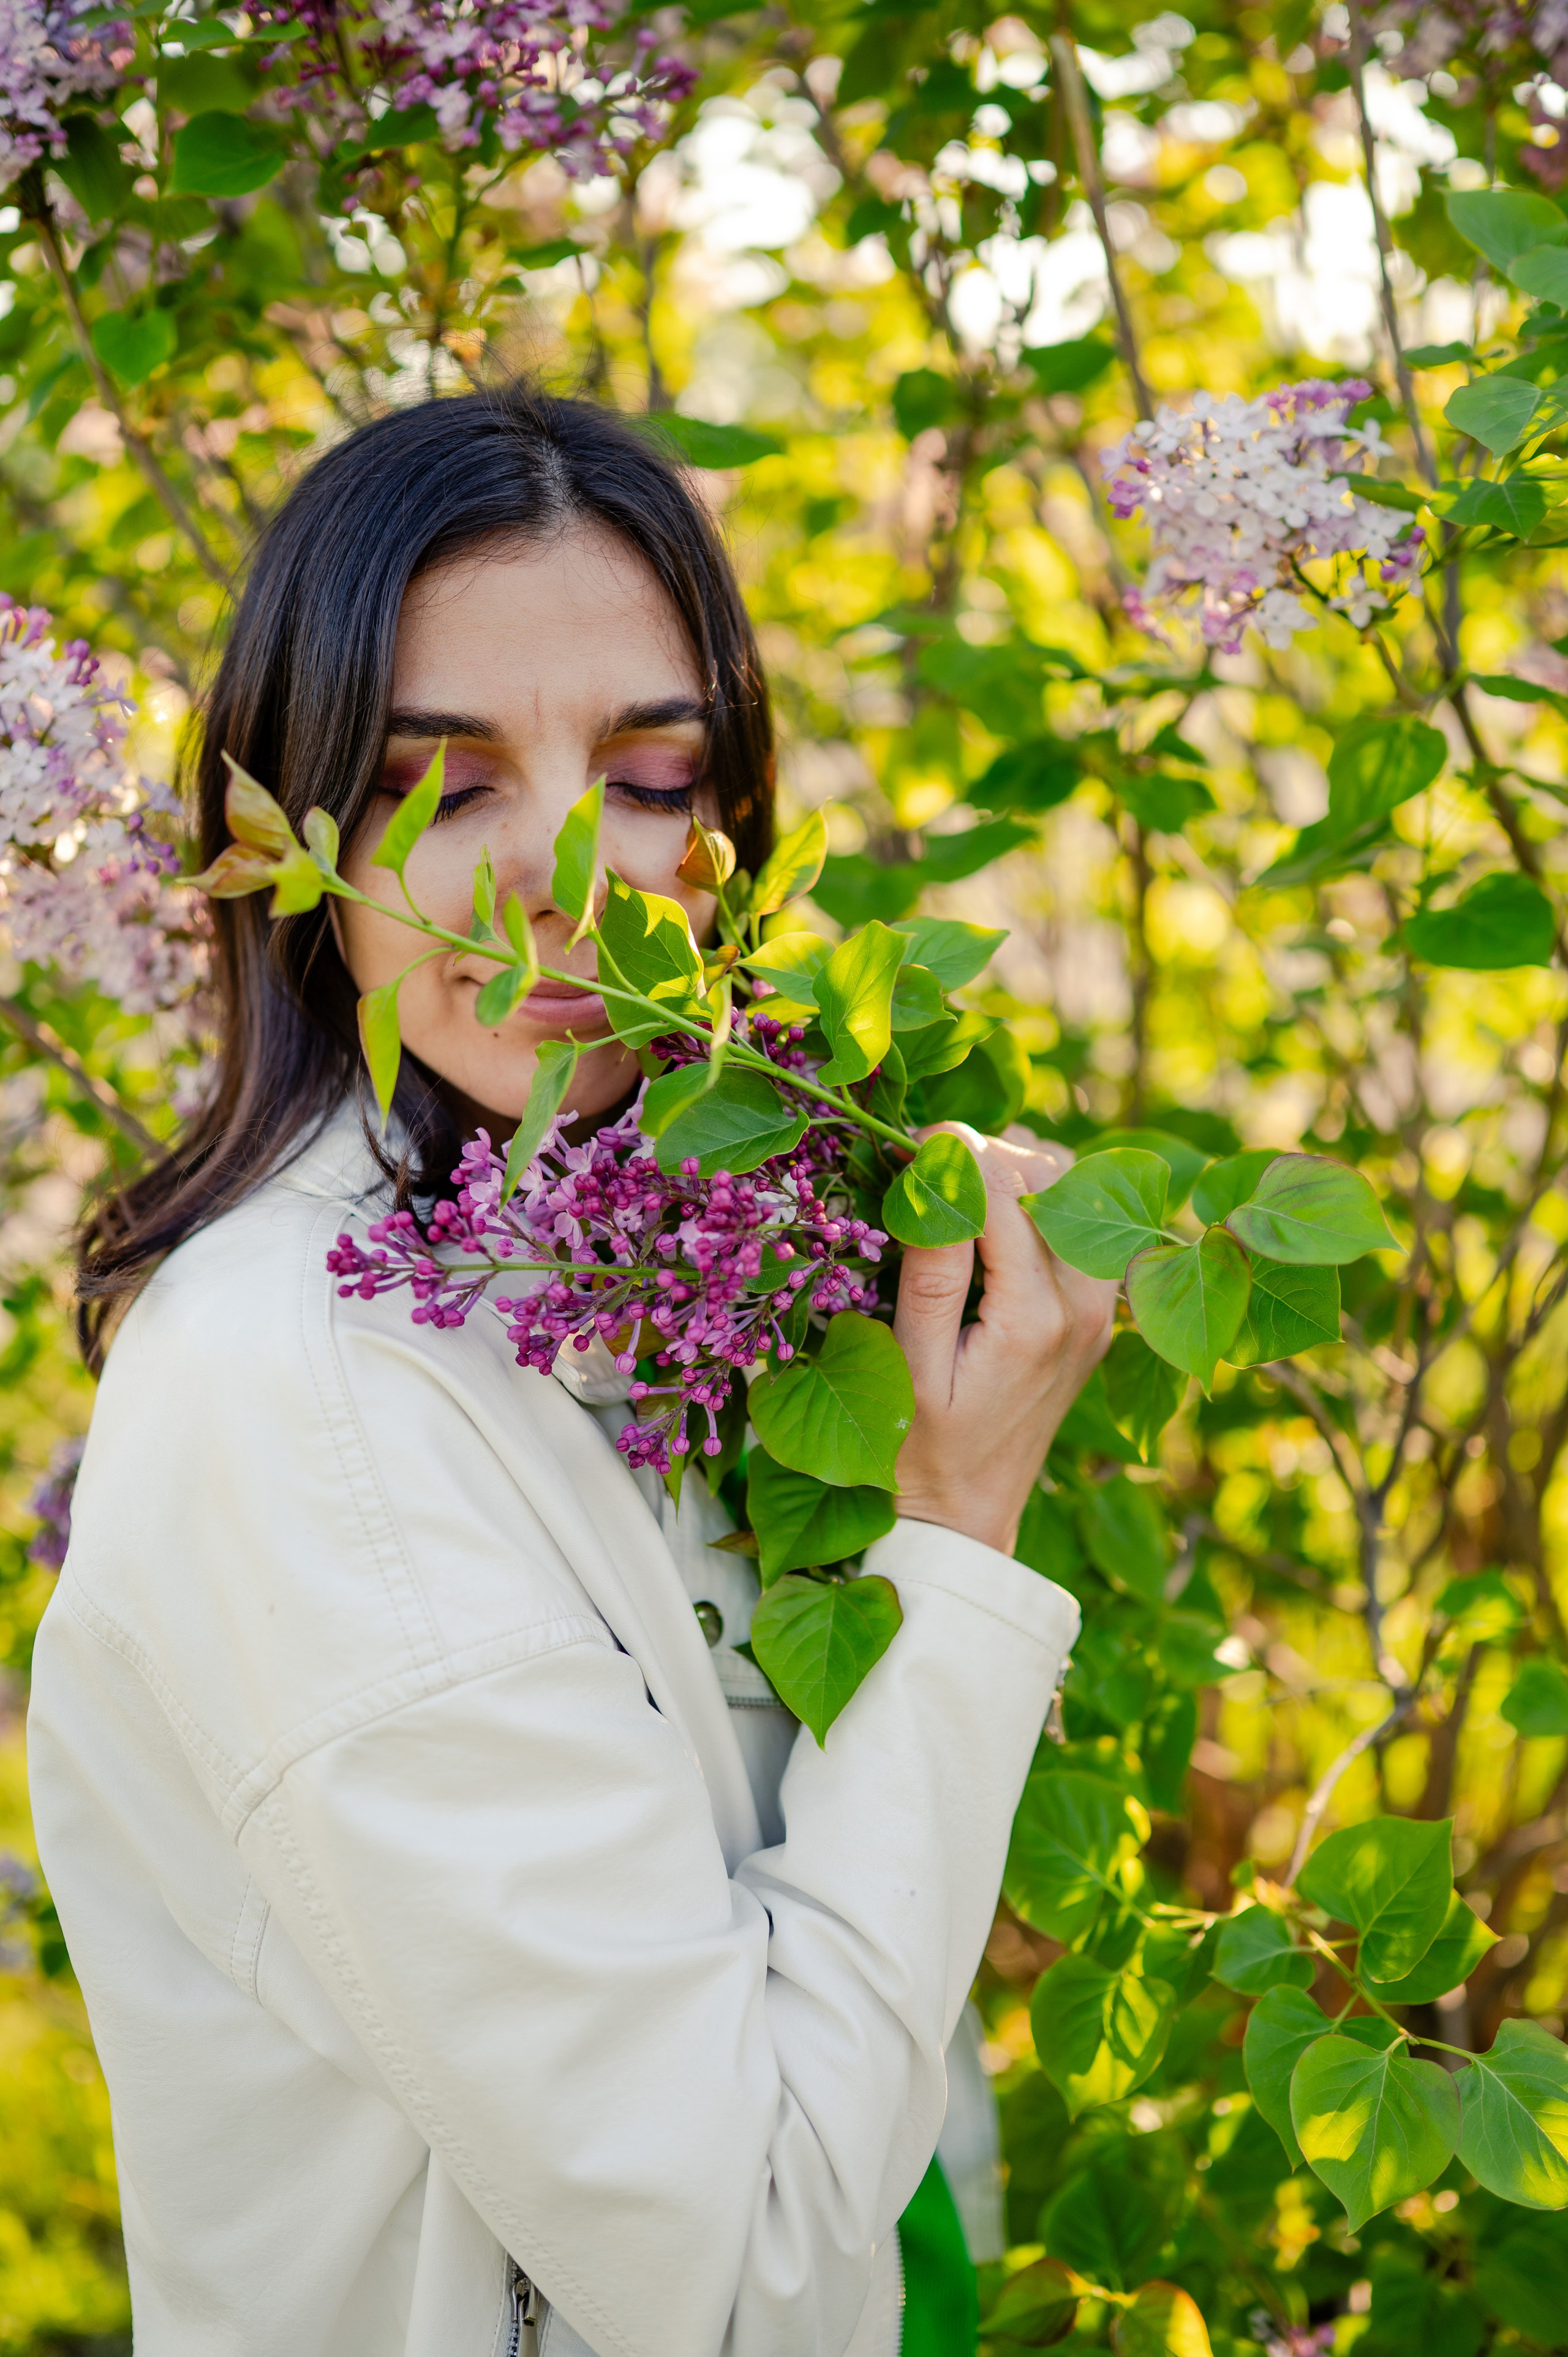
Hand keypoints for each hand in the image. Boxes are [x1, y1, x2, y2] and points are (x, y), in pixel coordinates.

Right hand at [891, 1124, 1116, 1555]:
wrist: (967, 1516)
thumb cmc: (920, 1449)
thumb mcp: (908, 1363)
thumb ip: (930, 1267)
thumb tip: (937, 1172)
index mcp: (1036, 1316)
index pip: (1003, 1187)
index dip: (951, 1150)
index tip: (904, 1144)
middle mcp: (1085, 1304)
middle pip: (1047, 1175)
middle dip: (984, 1156)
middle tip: (925, 1169)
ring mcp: (1099, 1309)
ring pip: (1075, 1191)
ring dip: (1019, 1174)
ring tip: (961, 1193)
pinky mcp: (1097, 1315)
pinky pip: (1083, 1227)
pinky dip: (1043, 1205)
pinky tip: (996, 1223)